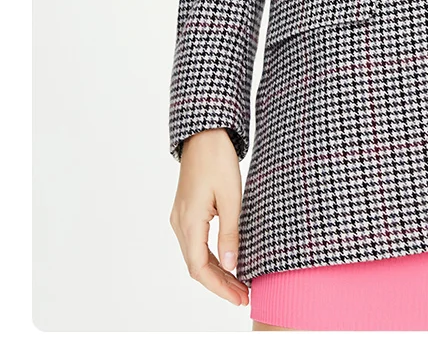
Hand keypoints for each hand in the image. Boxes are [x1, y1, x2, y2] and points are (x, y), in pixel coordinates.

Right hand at [169, 129, 248, 306]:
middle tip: (244, 295)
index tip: (239, 296)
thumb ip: (230, 232)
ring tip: (239, 283)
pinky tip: (227, 261)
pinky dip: (211, 256)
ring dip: (216, 271)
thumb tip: (231, 264)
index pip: (199, 268)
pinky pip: (196, 242)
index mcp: (189, 222)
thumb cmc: (218, 159)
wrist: (204, 133)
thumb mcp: (231, 197)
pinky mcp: (186, 211)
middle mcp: (180, 223)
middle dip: (220, 283)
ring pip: (195, 255)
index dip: (219, 287)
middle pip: (196, 266)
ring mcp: (181, 217)